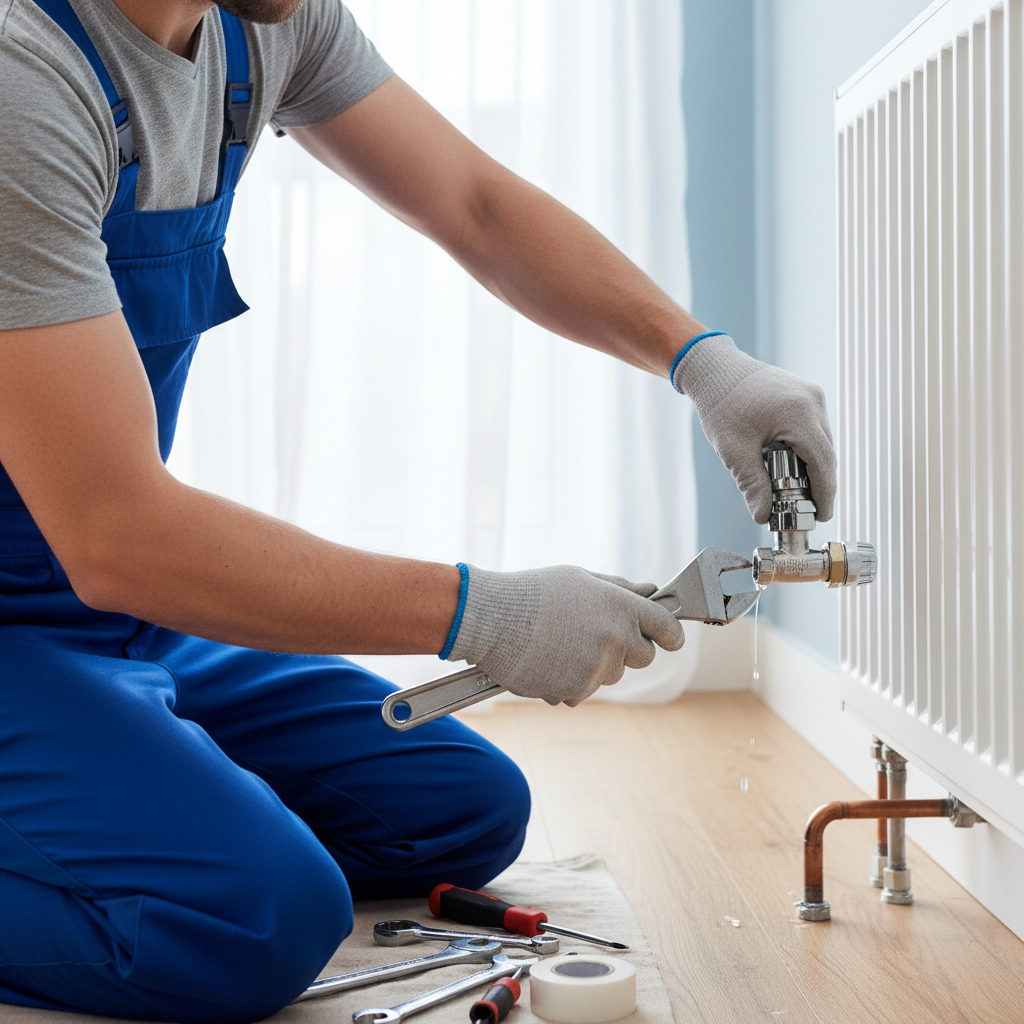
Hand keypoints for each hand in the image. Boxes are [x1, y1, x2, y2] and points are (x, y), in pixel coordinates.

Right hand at [446, 564, 683, 705]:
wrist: (491, 619)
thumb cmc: (533, 593)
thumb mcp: (580, 579)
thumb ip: (620, 589)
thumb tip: (652, 592)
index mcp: (621, 607)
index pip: (667, 628)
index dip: (669, 634)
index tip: (668, 638)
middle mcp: (615, 639)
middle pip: (643, 657)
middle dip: (626, 649)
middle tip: (595, 635)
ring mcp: (597, 668)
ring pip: (611, 675)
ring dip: (595, 665)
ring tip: (561, 644)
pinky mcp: (576, 690)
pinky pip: (584, 691)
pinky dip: (571, 681)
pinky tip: (549, 661)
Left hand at [672, 334, 835, 523]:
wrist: (714, 369)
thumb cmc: (721, 404)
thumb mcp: (734, 450)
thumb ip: (752, 485)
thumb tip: (763, 516)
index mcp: (800, 415)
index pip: (823, 464)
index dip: (825, 494)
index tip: (821, 516)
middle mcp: (813, 402)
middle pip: (826, 455)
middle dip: (819, 484)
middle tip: (806, 510)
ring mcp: (812, 395)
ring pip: (822, 442)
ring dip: (813, 467)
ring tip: (796, 490)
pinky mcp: (806, 394)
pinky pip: (815, 429)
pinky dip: (807, 449)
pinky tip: (792, 464)